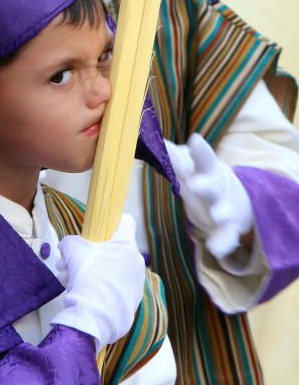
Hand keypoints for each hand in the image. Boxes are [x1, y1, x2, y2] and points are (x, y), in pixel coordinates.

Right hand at [51, 215, 144, 350]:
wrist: (94, 316)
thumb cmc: (86, 275)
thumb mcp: (71, 249)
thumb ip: (70, 241)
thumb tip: (68, 245)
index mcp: (126, 244)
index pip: (126, 222)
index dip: (112, 222)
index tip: (99, 231)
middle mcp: (136, 261)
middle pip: (115, 249)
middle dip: (94, 253)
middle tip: (73, 262)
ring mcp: (136, 282)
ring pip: (114, 269)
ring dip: (95, 271)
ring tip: (72, 281)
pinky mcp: (133, 301)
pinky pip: (116, 288)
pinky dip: (102, 288)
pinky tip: (85, 295)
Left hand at [166, 134, 254, 258]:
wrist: (238, 200)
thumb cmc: (204, 177)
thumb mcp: (191, 165)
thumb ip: (171, 154)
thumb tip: (146, 135)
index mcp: (207, 170)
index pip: (204, 158)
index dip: (200, 150)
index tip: (195, 141)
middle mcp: (217, 188)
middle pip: (211, 185)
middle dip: (204, 185)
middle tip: (194, 184)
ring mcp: (224, 209)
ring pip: (222, 210)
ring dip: (220, 212)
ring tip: (217, 216)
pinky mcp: (228, 229)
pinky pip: (226, 237)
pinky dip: (223, 243)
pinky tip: (215, 249)